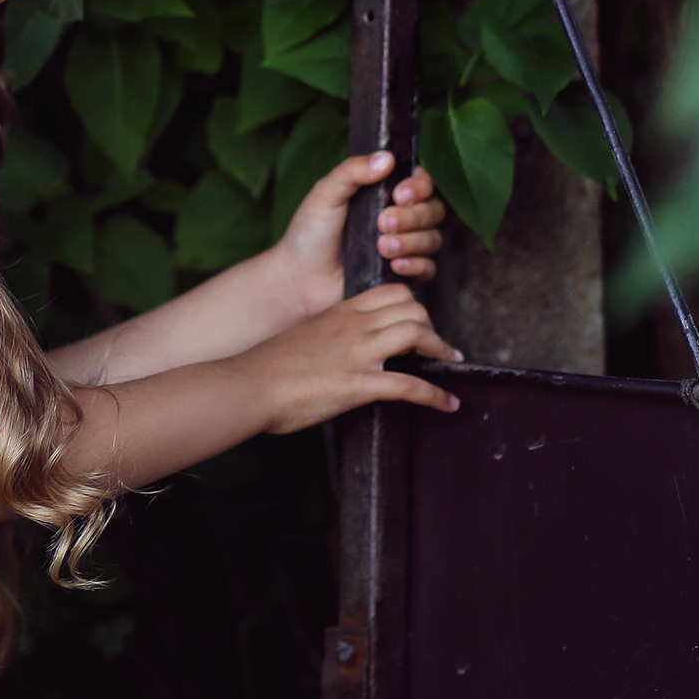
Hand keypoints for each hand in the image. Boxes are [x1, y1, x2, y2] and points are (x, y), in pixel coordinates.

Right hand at [243, 282, 461, 433]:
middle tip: (438, 348)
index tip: (418, 323)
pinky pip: (411, 386)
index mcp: (339, 313)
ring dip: (440, 350)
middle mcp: (354, 327)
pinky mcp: (359, 385)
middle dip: (431, 326)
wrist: (248, 385)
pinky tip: (449, 405)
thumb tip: (336, 352)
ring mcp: (358, 354)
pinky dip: (437, 396)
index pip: (391, 293)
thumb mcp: (301, 338)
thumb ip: (325, 338)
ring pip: (418, 334)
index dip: (412, 305)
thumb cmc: (264, 367)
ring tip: (449, 365)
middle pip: (412, 308)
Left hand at [268, 152, 448, 318]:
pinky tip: (394, 265)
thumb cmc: (309, 234)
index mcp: (384, 193)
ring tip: (381, 247)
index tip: (399, 194)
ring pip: (432, 239)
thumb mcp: (325, 194)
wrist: (300, 279)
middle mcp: (400, 218)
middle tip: (382, 223)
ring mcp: (403, 247)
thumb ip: (352, 171)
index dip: (419, 186)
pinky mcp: (402, 275)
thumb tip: (387, 158)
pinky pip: (428, 269)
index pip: (421, 182)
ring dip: (411, 241)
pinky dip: (416, 265)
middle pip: (433, 210)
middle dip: (412, 216)